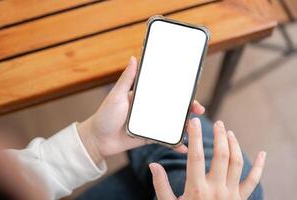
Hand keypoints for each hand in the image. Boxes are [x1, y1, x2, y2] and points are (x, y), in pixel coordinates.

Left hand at [77, 56, 205, 163]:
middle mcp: (150, 110)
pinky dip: (175, 144)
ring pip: (172, 124)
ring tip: (194, 128)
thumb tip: (134, 58)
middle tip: (199, 110)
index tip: (192, 90)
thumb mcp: (116, 95)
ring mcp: (151, 124)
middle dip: (188, 109)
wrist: (97, 140)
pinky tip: (184, 148)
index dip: (180, 91)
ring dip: (185, 126)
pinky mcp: (149, 138)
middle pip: (174, 108)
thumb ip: (127, 79)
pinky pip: (165, 140)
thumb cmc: (104, 115)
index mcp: (144, 97)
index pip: (166, 92)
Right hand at [149, 119, 265, 199]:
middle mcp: (216, 190)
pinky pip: (253, 181)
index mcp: (197, 189)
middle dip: (220, 136)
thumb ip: (161, 185)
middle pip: (221, 155)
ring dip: (234, 145)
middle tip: (218, 123)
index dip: (195, 137)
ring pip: (237, 164)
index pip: (196, 156)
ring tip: (229, 132)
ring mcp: (231, 195)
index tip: (194, 122)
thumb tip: (153, 165)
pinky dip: (260, 167)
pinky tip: (263, 154)